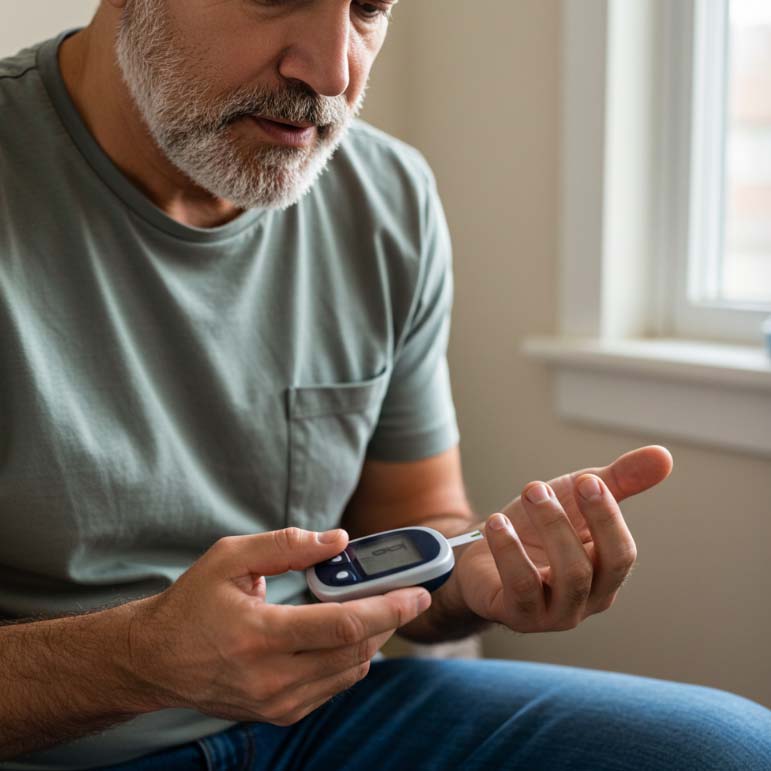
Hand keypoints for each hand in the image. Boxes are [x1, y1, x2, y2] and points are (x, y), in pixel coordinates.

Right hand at [126, 527, 430, 724]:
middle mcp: (273, 678)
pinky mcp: (278, 714)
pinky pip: (333, 687)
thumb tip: (338, 542)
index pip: (344, 626)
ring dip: (371, 640)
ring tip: (373, 608)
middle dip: (389, 620)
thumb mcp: (230, 558)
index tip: (419, 592)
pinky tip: (342, 635)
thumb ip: (286, 545)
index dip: (389, 608)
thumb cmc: (191, 604)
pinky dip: (349, 660)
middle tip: (402, 592)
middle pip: (357, 651)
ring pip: (350, 673)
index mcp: (260, 635)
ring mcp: (277, 702)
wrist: (155, 661)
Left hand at [452, 445, 672, 632]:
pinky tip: (496, 522)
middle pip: (590, 569)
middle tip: (538, 487)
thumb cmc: (536, 528)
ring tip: (525, 496)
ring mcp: (551, 614)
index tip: (587, 480)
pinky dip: (509, 550)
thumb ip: (619, 480)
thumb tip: (664, 455)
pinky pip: (520, 587)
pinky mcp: (517, 615)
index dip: (607, 516)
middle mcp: (584, 601)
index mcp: (605, 575)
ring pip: (564, 579)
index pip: (621, 554)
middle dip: (564, 522)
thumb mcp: (575, 498)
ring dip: (545, 530)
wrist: (481, 552)